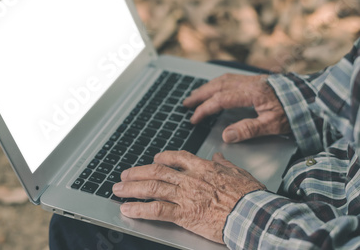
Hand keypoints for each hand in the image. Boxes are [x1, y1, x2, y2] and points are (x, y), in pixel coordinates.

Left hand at [112, 151, 265, 243]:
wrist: (253, 215)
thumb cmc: (250, 197)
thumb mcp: (240, 173)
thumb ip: (225, 164)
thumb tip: (218, 155)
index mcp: (203, 168)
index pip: (177, 157)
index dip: (162, 157)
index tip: (154, 158)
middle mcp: (190, 179)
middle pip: (157, 171)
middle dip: (137, 173)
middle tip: (124, 175)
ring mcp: (185, 196)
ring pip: (152, 188)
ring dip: (132, 188)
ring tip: (118, 189)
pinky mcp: (184, 214)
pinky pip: (156, 210)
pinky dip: (139, 209)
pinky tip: (127, 209)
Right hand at [183, 73, 289, 142]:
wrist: (314, 96)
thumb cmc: (295, 110)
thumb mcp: (273, 125)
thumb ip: (248, 129)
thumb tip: (226, 135)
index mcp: (250, 92)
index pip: (220, 100)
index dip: (204, 109)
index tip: (193, 119)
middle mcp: (248, 82)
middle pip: (217, 86)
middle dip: (199, 95)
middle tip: (186, 103)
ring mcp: (253, 79)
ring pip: (223, 80)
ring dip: (207, 87)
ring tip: (197, 95)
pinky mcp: (258, 80)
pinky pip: (231, 78)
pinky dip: (219, 83)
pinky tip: (218, 87)